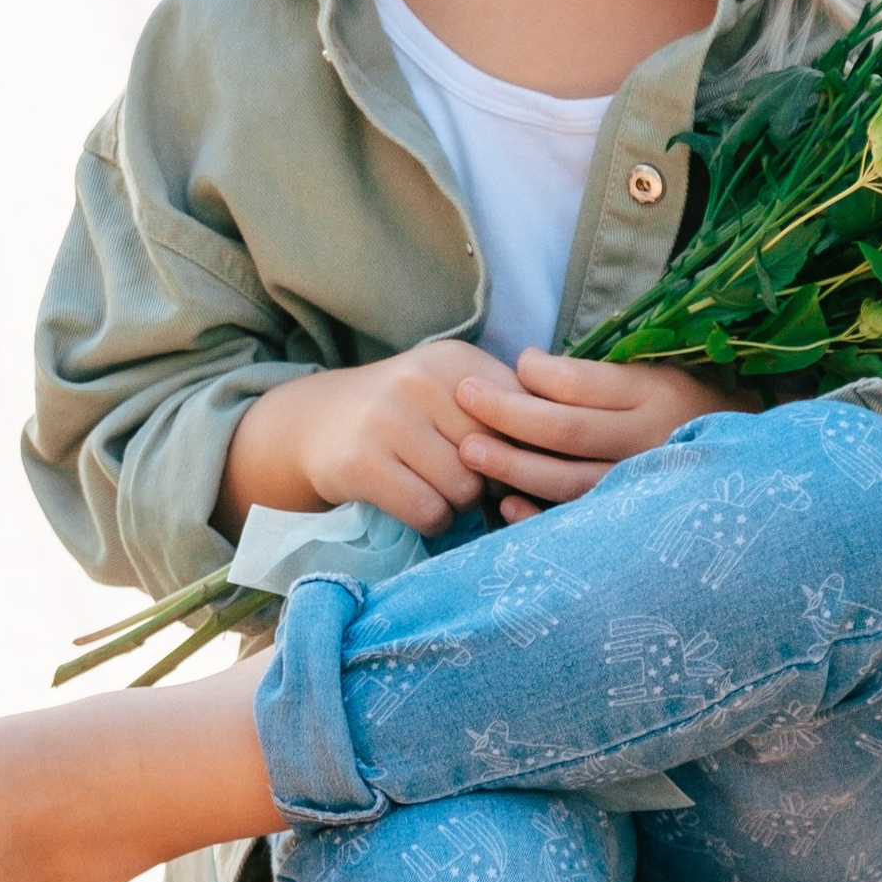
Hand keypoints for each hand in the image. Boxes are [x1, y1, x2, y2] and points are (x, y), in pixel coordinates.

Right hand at [221, 337, 534, 535]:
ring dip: (459, 504)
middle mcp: (423, 380)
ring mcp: (389, 419)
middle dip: (490, 481)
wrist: (316, 424)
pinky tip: (416, 503)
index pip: (524, 416)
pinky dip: (432, 520)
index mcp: (457, 361)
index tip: (512, 464)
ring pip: (465, 488)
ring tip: (437, 489)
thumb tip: (564, 461)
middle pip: (497, 456)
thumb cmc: (406, 417)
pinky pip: (429, 511)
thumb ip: (506, 412)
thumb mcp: (452, 395)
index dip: (525, 452)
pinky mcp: (362, 461)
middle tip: (467, 481)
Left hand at [450, 348, 742, 516]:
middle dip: (506, 413)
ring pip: (564, 481)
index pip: (582, 385)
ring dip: (511, 465)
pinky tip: (505, 505)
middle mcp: (649, 443)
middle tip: (465, 395)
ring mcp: (641, 489)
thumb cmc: (685, 411)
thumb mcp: (655, 377)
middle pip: (564, 430)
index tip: (517, 363)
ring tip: (469, 449)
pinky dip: (537, 517)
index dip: (539, 374)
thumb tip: (529, 366)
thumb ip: (596, 376)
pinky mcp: (631, 526)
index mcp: (657, 397)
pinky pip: (576, 524)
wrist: (747, 470)